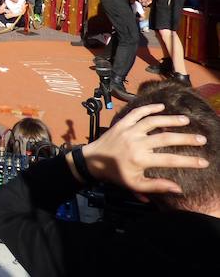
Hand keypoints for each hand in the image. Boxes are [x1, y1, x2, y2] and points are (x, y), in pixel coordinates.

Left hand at [76, 103, 207, 193]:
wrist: (92, 161)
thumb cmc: (115, 174)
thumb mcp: (134, 184)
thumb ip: (156, 186)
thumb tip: (178, 189)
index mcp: (140, 159)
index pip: (170, 160)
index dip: (189, 161)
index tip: (204, 162)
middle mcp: (136, 143)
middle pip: (166, 138)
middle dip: (186, 138)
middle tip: (201, 139)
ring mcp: (129, 131)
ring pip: (153, 122)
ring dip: (170, 119)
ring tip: (186, 120)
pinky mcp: (122, 123)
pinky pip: (137, 113)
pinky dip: (149, 108)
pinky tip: (161, 107)